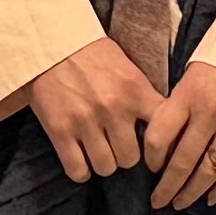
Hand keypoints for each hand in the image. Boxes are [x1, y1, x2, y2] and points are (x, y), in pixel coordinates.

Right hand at [24, 37, 166, 182]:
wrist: (53, 43)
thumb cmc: (93, 55)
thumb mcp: (128, 69)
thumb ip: (143, 97)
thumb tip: (162, 128)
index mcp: (135, 89)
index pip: (161, 132)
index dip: (158, 146)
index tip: (153, 150)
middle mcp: (113, 107)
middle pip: (130, 159)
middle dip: (124, 154)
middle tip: (117, 145)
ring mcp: (85, 121)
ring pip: (105, 167)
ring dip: (103, 162)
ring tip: (98, 150)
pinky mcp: (60, 131)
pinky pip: (77, 170)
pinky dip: (80, 170)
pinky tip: (80, 158)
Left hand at [145, 60, 215, 207]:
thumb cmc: (208, 75)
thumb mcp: (183, 85)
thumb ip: (170, 116)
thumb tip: (156, 160)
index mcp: (189, 93)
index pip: (159, 137)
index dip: (151, 159)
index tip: (151, 168)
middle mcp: (213, 108)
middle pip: (183, 160)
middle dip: (168, 187)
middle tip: (159, 202)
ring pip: (211, 170)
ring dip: (192, 192)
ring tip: (180, 202)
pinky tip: (210, 199)